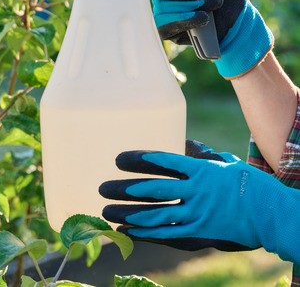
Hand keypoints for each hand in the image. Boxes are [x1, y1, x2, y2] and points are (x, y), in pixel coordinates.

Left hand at [99, 140, 299, 262]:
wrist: (274, 214)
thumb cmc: (251, 185)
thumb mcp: (228, 163)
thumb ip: (203, 155)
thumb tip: (185, 143)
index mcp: (202, 170)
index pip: (164, 161)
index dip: (140, 160)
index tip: (119, 159)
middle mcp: (197, 191)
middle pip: (153, 189)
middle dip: (125, 189)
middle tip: (103, 188)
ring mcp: (198, 213)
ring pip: (156, 214)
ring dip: (129, 213)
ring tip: (106, 211)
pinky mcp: (200, 231)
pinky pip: (168, 233)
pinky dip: (145, 232)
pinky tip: (127, 230)